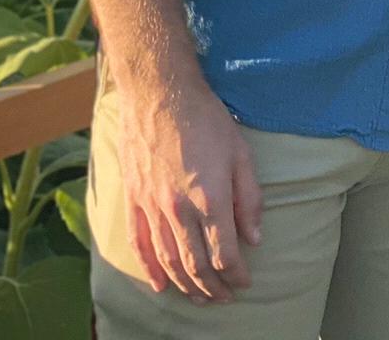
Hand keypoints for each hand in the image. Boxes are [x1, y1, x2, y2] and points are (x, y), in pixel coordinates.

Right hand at [116, 80, 262, 301]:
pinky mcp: (134, 197)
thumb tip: (254, 238)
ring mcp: (152, 205)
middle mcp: (179, 208)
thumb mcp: (240, 152)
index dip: (237, 274)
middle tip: (225, 298)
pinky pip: (139, 242)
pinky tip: (160, 284)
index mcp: (209, 198)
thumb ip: (249, 198)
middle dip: (214, 287)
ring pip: (169, 260)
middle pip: (197, 265)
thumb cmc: (204, 117)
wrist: (158, 89)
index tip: (245, 281)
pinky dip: (149, 268)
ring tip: (200, 298)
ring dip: (186, 285)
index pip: (225, 254)